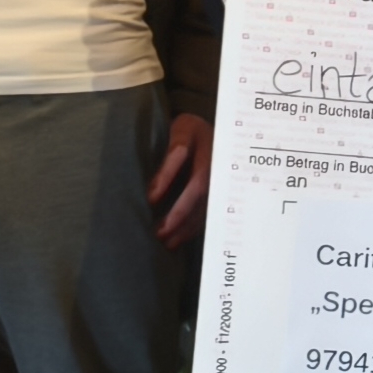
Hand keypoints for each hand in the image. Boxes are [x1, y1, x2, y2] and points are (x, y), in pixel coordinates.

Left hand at [151, 113, 215, 245]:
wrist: (209, 129)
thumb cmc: (190, 130)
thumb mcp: (182, 132)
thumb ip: (172, 157)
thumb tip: (154, 193)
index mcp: (212, 156)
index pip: (196, 180)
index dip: (176, 191)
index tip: (151, 201)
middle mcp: (220, 173)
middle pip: (202, 200)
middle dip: (181, 217)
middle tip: (160, 234)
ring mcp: (221, 185)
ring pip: (206, 211)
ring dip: (187, 228)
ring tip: (168, 243)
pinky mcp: (218, 194)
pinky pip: (208, 214)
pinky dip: (193, 228)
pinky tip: (179, 238)